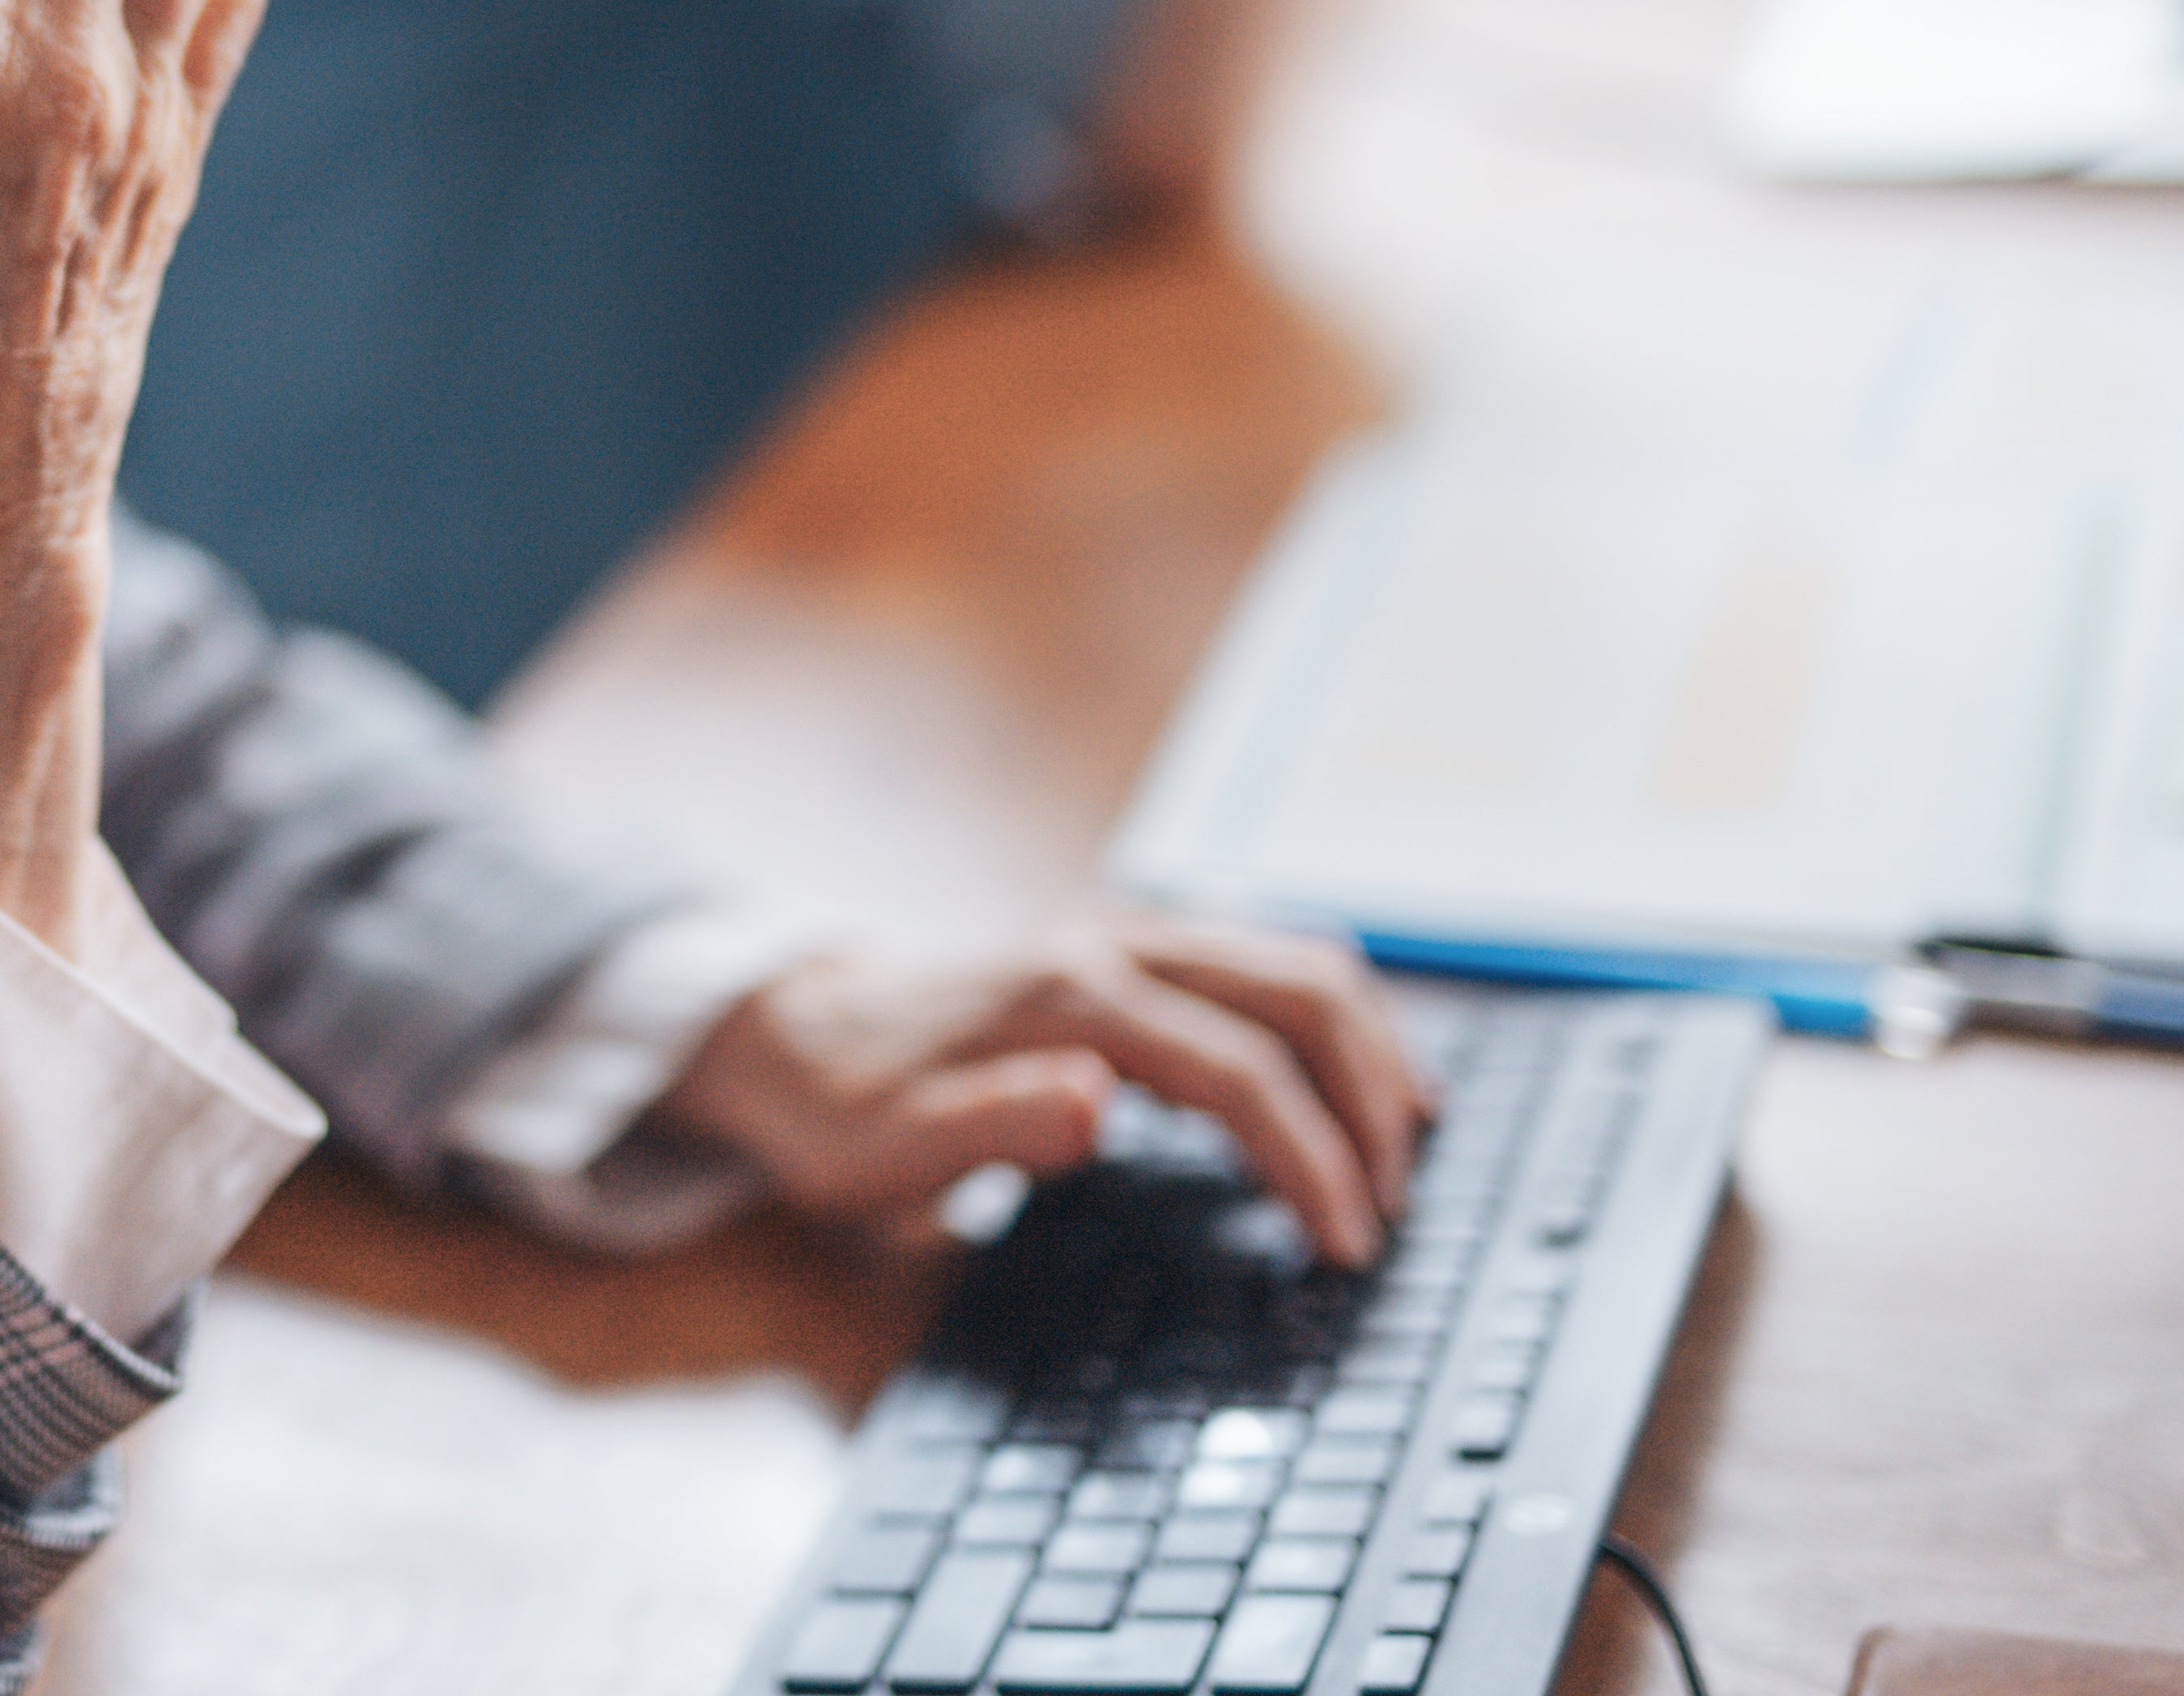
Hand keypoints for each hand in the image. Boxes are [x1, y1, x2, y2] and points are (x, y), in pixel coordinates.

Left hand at [649, 922, 1431, 1267]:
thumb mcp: (880, 1150)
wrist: (775, 1025)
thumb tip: (1096, 1103)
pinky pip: (1261, 965)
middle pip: (1298, 992)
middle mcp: (1109, 946)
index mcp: (1068, 1001)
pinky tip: (1349, 1080)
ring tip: (1408, 1146)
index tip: (1347, 1246)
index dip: (1310, 1160)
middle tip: (1395, 1205)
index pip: (1238, 1074)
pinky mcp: (1125, 952)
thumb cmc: (830, 1103)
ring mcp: (1122, 938)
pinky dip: (1327, 1021)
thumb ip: (989, 1126)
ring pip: (1294, 961)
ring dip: (1366, 1048)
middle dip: (1370, 1097)